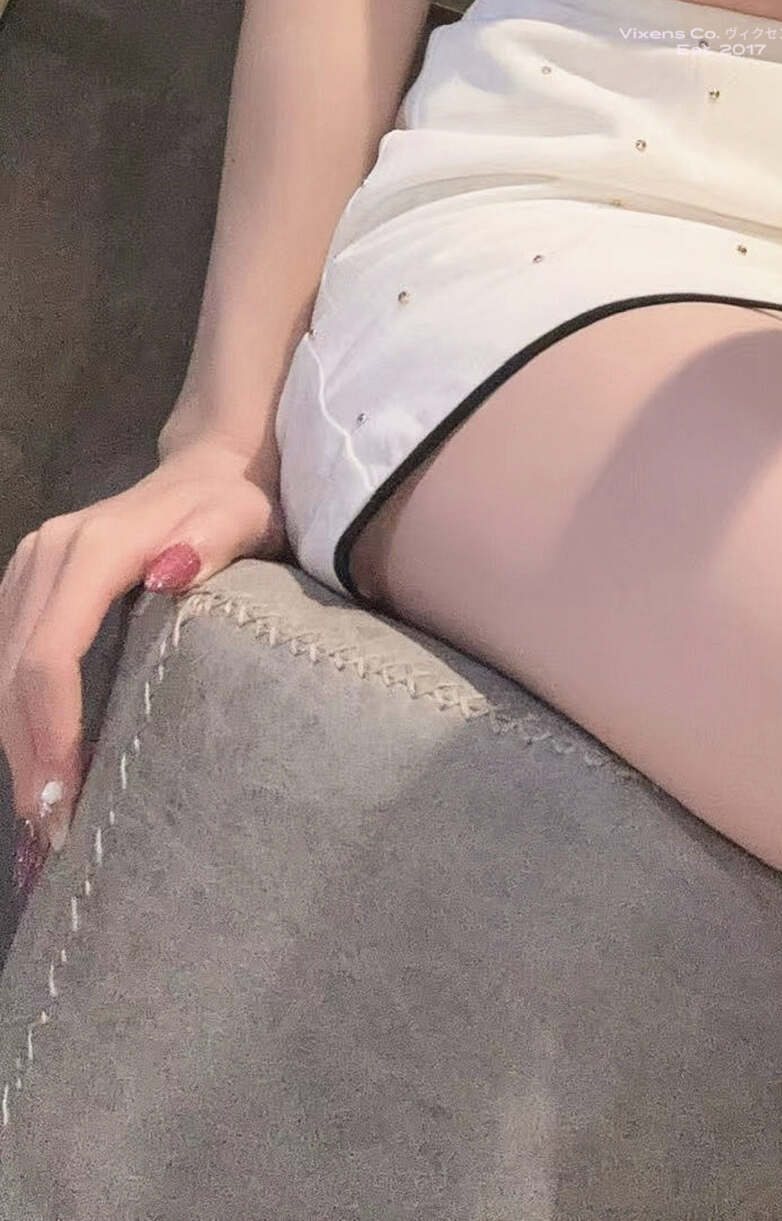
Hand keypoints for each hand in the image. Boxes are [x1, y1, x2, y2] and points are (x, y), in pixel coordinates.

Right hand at [2, 438, 287, 900]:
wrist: (213, 465)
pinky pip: (7, 655)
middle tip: (52, 831)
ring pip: (1, 668)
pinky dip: (16, 712)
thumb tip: (168, 573)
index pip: (51, 653)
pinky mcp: (28, 582)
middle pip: (15, 671)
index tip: (64, 801)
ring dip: (15, 741)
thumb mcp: (242, 518)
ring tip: (44, 813)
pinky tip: (36, 759)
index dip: (50, 732)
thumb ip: (212, 540)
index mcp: (94, 549)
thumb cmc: (236, 504)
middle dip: (26, 754)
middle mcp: (48, 554)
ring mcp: (31, 566)